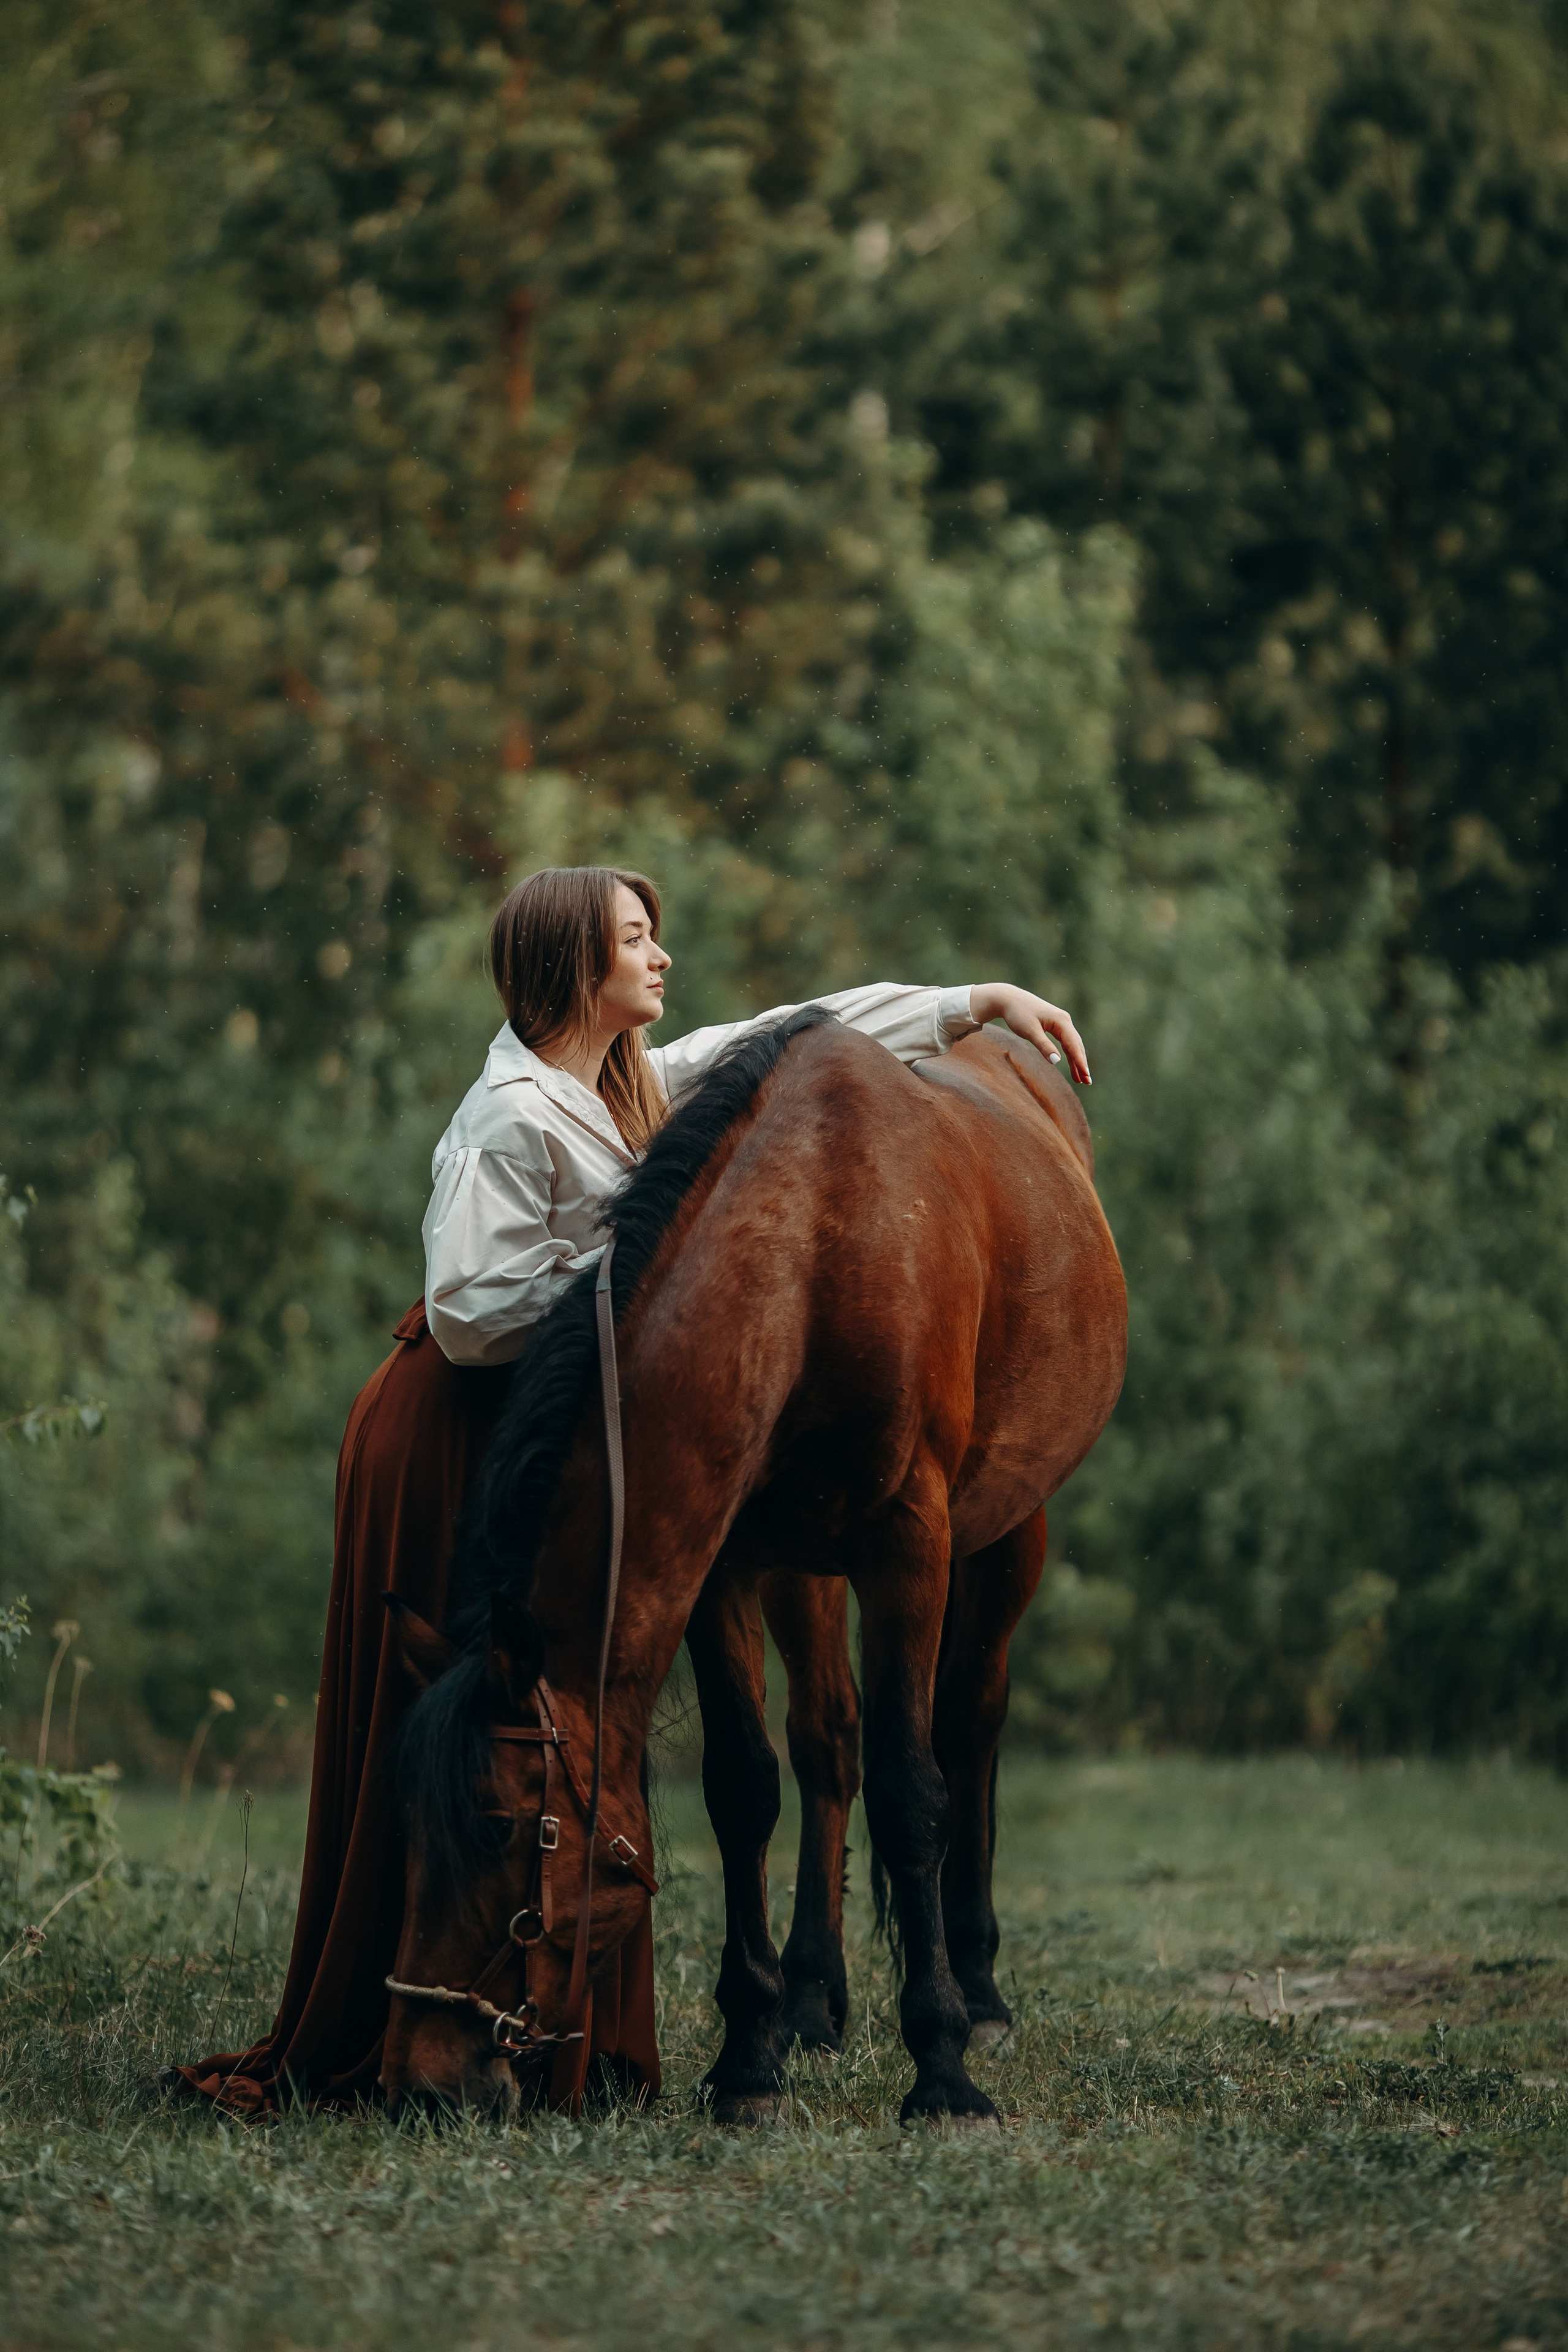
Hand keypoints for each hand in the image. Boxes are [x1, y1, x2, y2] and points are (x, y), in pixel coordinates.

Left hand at [968, 983, 1091, 1085]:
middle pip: (1076, 1045)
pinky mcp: (1055, 1025)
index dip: (1080, 1061)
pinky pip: (1065, 1043)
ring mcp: (1061, 1023)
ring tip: (1081, 1079)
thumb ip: (1044, 1046)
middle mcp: (1065, 1021)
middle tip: (1087, 1082)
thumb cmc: (1018, 1013)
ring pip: (1072, 1045)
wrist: (1009, 999)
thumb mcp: (1029, 1031)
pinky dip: (1069, 1055)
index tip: (1086, 1075)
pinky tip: (1072, 1066)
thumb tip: (1057, 1061)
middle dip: (1082, 1064)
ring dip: (1077, 1061)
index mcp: (1061, 1021)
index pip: (1074, 1045)